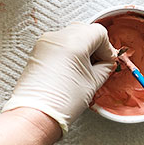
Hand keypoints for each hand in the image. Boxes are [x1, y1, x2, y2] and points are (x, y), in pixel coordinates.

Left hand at [2, 23, 116, 133]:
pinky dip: (67, 50)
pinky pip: (58, 42)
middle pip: (84, 30)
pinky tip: (70, 68)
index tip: (107, 60)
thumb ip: (105, 66)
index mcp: (74, 41)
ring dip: (81, 47)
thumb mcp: (94, 82)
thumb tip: (106, 61)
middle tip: (98, 63)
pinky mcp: (38, 50)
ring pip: (71, 34)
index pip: (99, 32)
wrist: (35, 114)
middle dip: (94, 45)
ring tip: (83, 68)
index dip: (106, 47)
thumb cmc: (62, 102)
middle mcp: (58, 36)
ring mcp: (46, 42)